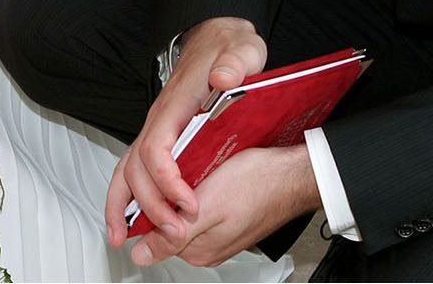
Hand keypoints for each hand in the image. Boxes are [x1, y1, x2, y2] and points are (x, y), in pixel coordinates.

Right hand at [106, 16, 266, 251]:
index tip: (187, 204)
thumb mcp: (240, 51)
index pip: (157, 148)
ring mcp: (158, 130)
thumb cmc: (227, 49)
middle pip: (137, 168)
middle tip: (175, 232)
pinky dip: (125, 196)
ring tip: (119, 237)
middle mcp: (159, 121)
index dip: (167, 180)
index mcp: (175, 106)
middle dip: (150, 205)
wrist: (218, 39)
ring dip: (122, 206)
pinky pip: (135, 170)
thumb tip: (224, 76)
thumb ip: (234, 63)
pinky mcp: (162, 139)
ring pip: (127, 170)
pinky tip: (127, 218)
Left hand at [128, 145, 318, 266]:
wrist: (292, 174)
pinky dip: (196, 191)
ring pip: (180, 212)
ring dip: (180, 194)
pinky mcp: (226, 219)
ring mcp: (217, 234)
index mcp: (198, 251)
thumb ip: (172, 236)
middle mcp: (206, 248)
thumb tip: (140, 257)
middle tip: (181, 177)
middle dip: (164, 199)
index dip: (148, 206)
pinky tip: (208, 179)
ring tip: (198, 176)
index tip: (157, 185)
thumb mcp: (207, 209)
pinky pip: (198, 206)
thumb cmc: (257, 186)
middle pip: (165, 222)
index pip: (152, 231)